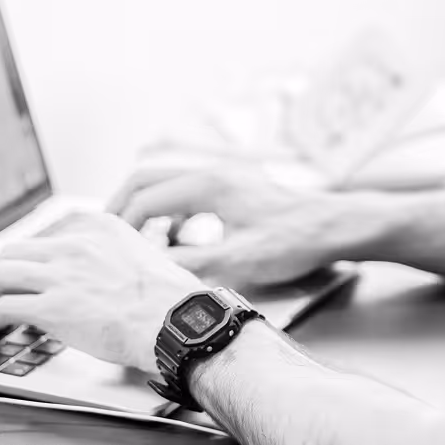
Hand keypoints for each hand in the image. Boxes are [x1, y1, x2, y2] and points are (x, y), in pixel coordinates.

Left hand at [0, 212, 201, 372]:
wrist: (175, 322)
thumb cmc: (170, 299)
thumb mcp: (143, 257)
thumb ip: (114, 258)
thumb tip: (99, 278)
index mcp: (98, 228)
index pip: (47, 236)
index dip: (30, 258)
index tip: (26, 271)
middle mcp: (75, 245)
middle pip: (15, 250)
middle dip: (1, 272)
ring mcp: (60, 275)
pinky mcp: (51, 308)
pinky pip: (3, 308)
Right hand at [106, 163, 367, 288]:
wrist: (337, 227)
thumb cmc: (295, 241)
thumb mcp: (237, 261)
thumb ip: (189, 265)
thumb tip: (149, 272)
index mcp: (209, 184)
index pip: (145, 197)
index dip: (122, 225)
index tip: (111, 250)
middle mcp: (214, 172)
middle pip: (149, 178)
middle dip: (123, 206)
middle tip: (108, 236)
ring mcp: (227, 177)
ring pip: (168, 182)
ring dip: (148, 208)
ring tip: (137, 240)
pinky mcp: (237, 188)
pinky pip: (189, 192)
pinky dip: (172, 211)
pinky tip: (177, 238)